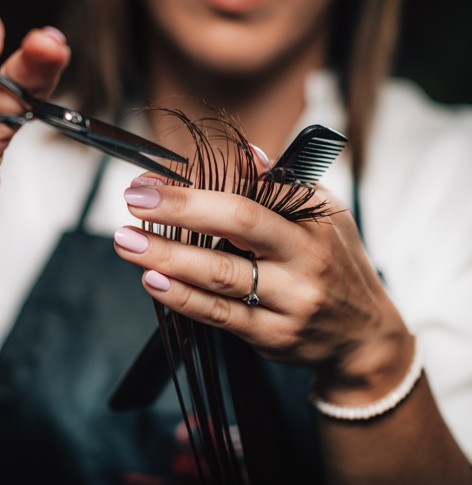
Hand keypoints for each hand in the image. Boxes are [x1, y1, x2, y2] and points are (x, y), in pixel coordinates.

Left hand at [114, 176, 412, 404]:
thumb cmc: (335, 264)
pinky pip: (220, 315)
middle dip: (180, 210)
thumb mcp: (323, 217)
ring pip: (220, 276)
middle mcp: (304, 259)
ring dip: (167, 256)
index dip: (197, 187)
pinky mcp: (272, 335)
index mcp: (312, 222)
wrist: (364, 337)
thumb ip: (280, 187)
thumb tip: (244, 153)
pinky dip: (182, 298)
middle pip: (237, 226)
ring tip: (127, 242)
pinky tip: (153, 280)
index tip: (151, 181)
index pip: (251, 195)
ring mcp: (289, 301)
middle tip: (133, 202)